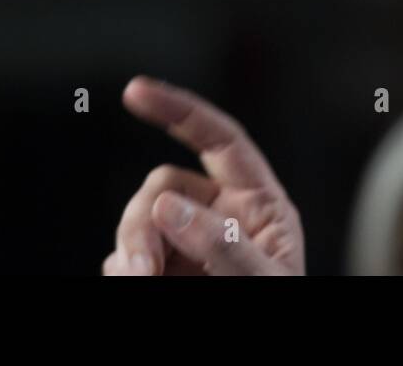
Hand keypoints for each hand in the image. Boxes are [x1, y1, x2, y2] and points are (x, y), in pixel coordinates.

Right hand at [102, 75, 305, 275]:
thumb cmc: (281, 313)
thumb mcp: (264, 278)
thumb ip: (223, 243)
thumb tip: (168, 206)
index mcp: (258, 205)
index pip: (221, 140)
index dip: (181, 110)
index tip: (137, 90)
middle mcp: (220, 218)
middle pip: (164, 186)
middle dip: (144, 221)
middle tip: (143, 268)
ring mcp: (187, 245)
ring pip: (139, 219)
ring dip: (130, 247)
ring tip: (140, 282)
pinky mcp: (160, 271)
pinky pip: (125, 256)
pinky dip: (121, 268)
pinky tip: (134, 284)